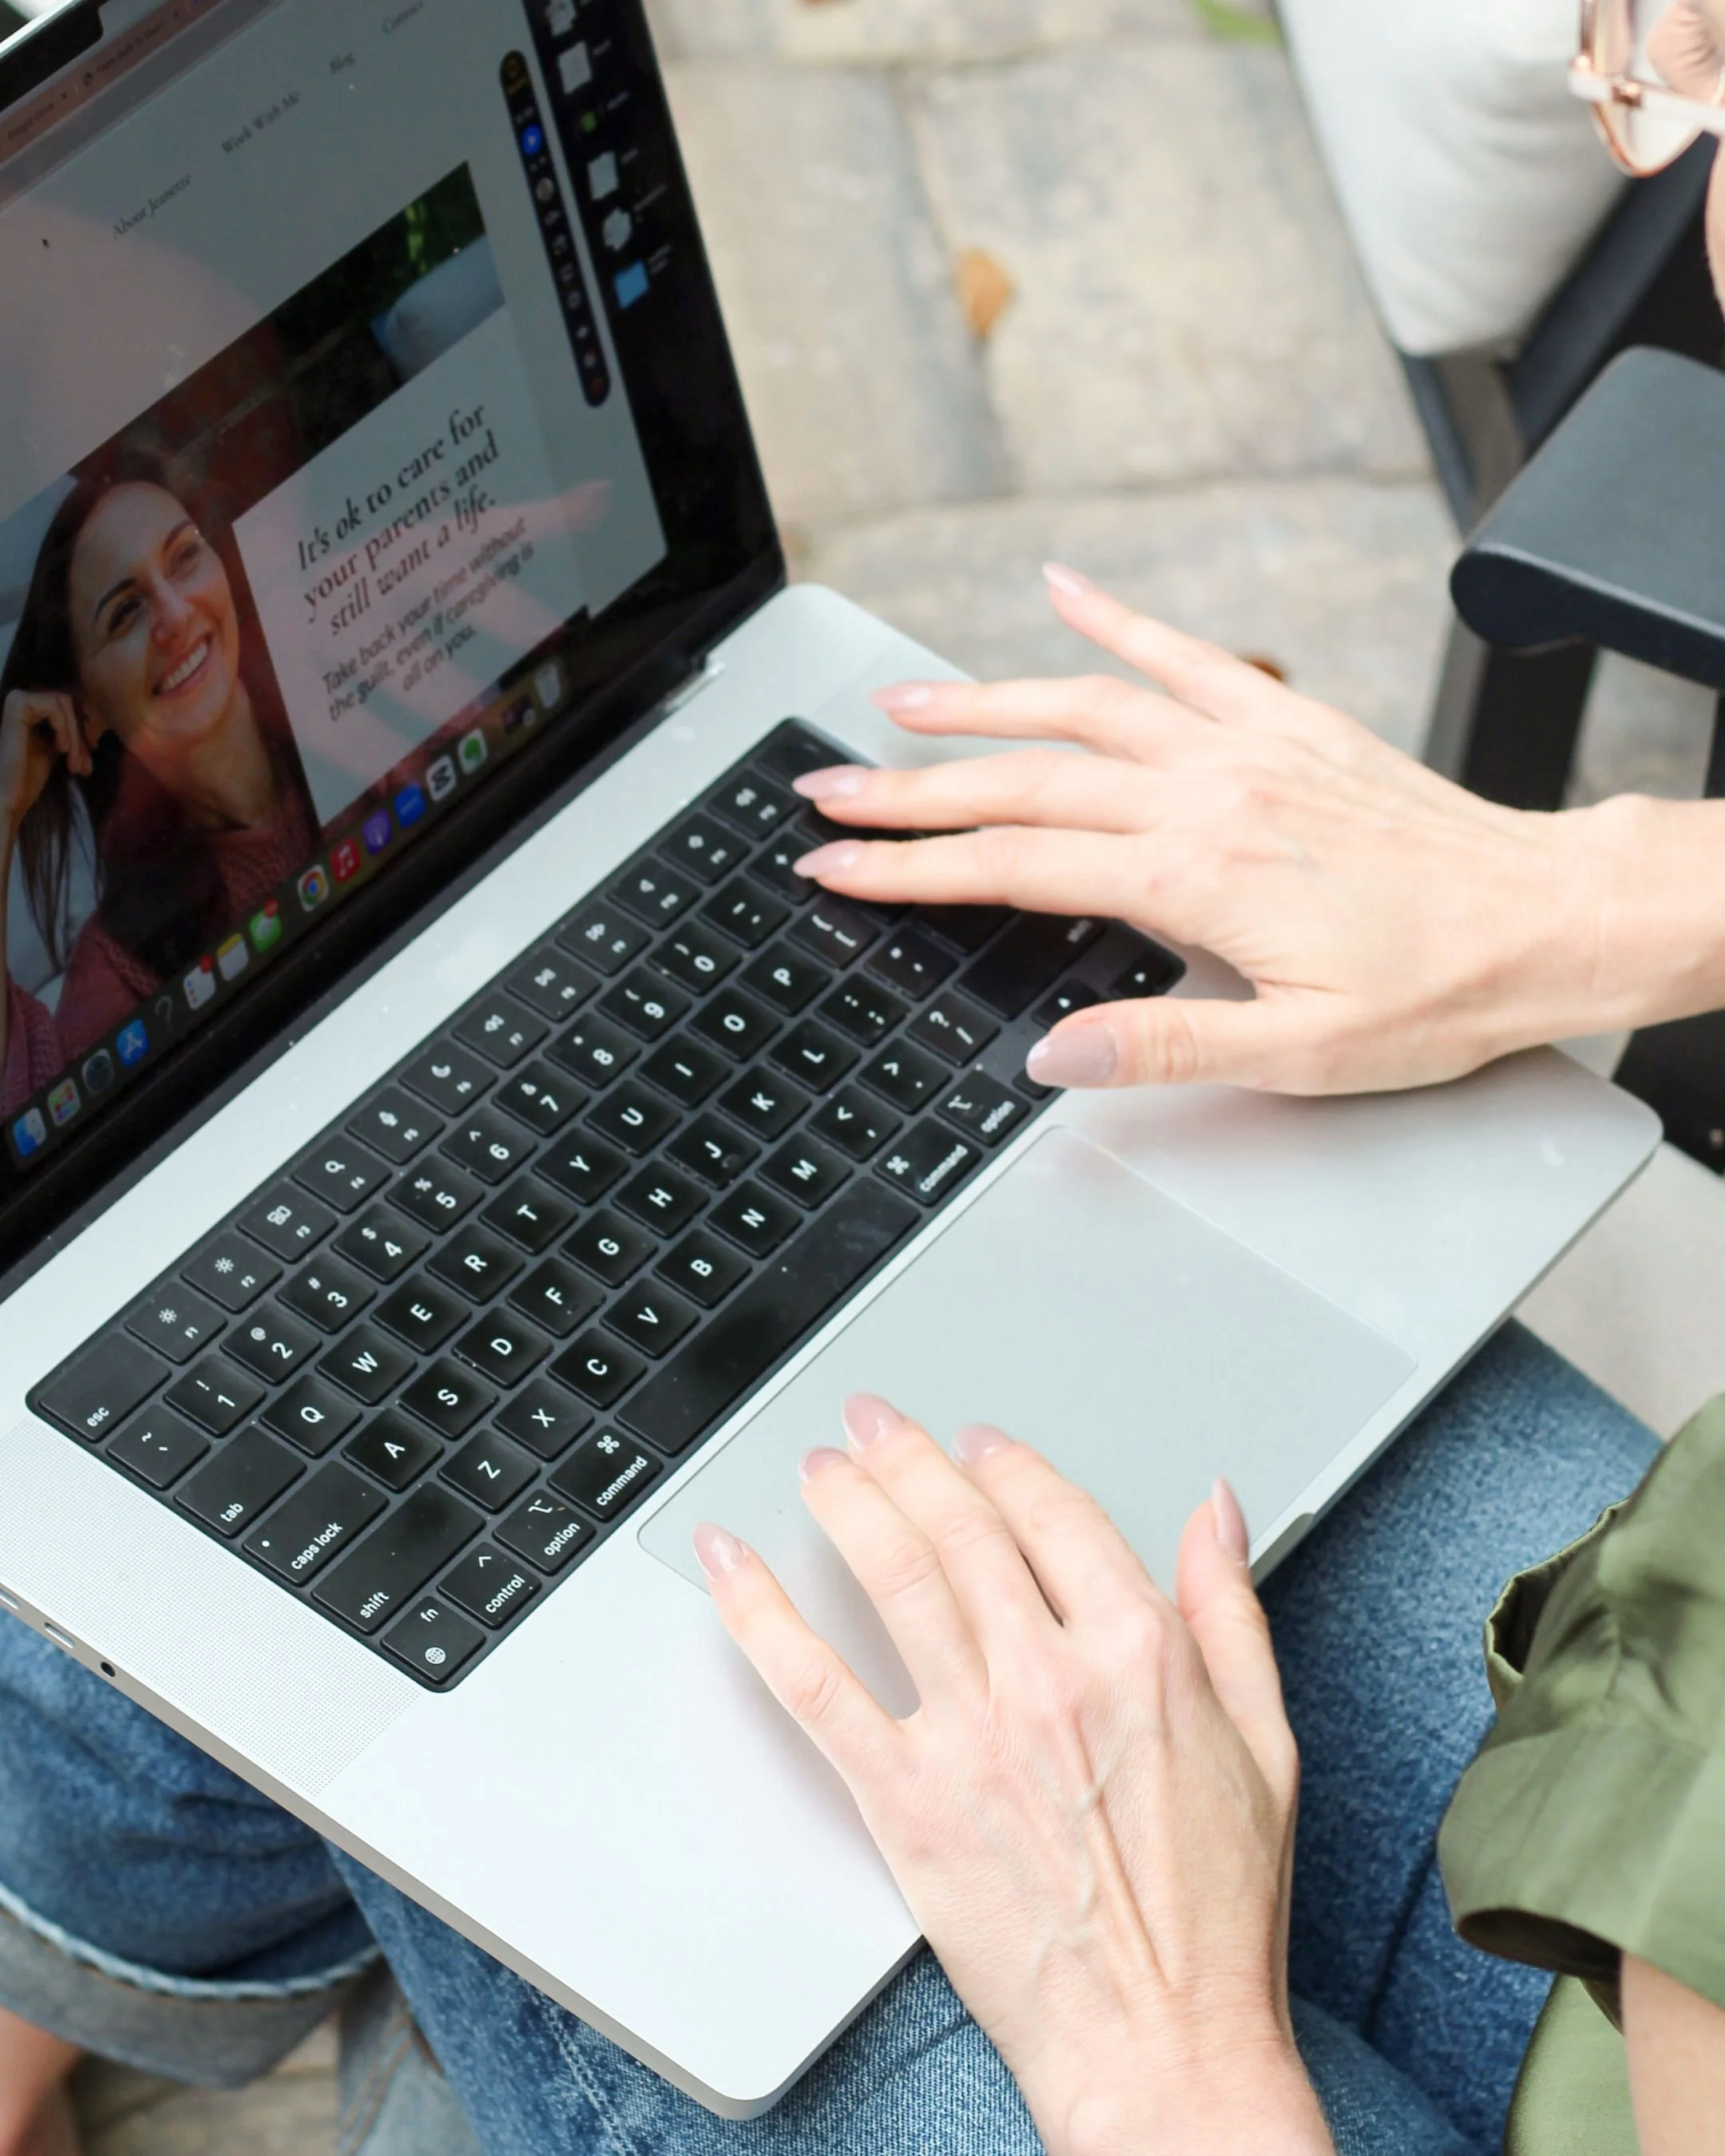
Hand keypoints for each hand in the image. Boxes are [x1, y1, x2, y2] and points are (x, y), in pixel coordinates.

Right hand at [0, 686, 88, 832]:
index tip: (87, 758)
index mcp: (31, 705)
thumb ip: (71, 730)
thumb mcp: (58, 747)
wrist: (10, 795)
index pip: (70, 705)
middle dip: (81, 735)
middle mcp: (21, 697)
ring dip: (75, 736)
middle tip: (83, 765)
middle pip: (70, 702)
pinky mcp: (17, 705)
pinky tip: (61, 750)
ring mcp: (18, 698)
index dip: (83, 731)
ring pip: (65, 703)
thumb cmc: (31, 775)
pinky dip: (66, 730)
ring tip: (74, 762)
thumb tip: (97, 718)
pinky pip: (56, 707)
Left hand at [695, 1400, 1331, 2155]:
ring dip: (845, 1503)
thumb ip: (1232, 1610)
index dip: (1006, 1464)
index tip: (977, 1444)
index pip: (1054, 1514)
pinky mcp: (905, 1802)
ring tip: (817, 1466)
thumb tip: (1216, 1509)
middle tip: (871, 1423)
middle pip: (960, 1528)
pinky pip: (815, 1685)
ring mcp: (973, 1736)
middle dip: (907, 1457)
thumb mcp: (1268, 1743)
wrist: (1164, 2046)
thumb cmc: (1220, 1914)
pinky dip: (762, 1614)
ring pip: (891, 1577)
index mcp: (1143, 1653)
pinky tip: (731, 1566)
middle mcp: (1052, 1678)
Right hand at [788, 569, 1696, 1096]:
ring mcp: (1246, 747)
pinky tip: (1066, 588)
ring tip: (901, 702)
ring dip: (982, 702)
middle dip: (910, 788)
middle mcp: (1207, 794)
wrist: (1548, 917)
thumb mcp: (1297, 1055)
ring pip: (1082, 707)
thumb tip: (1052, 1051)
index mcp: (1196, 877)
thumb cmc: (1438, 989)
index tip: (838, 866)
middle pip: (1023, 782)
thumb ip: (1163, 1049)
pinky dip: (1119, 618)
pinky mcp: (1287, 724)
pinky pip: (1187, 654)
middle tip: (827, 790)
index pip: (1014, 865)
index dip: (911, 868)